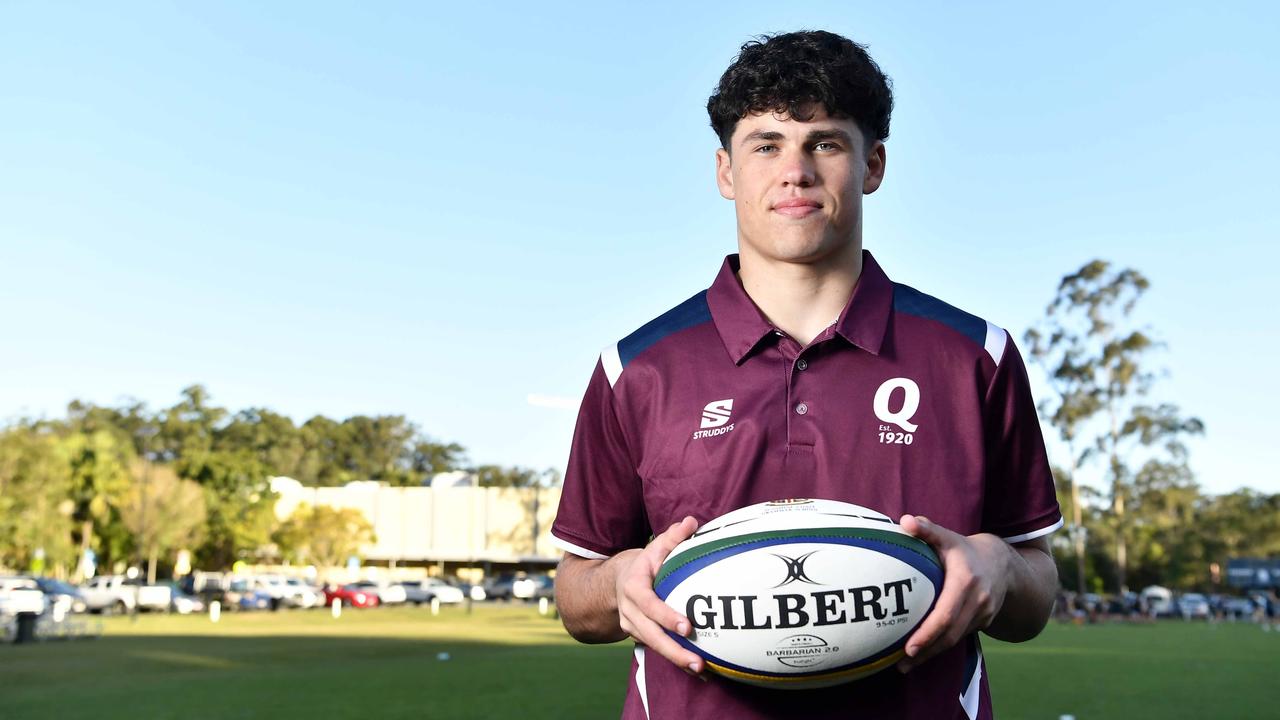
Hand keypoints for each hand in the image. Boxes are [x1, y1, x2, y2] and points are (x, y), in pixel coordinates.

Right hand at [614, 516, 705, 675]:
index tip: (687, 626)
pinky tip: (700, 672)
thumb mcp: (654, 547)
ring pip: (654, 647)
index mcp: (634, 588)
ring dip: (677, 660)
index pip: (649, 604)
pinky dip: (677, 661)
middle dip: (673, 650)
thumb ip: (674, 537)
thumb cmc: (643, 564)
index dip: (666, 616)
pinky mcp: (639, 637)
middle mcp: (630, 611)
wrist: (612, 583)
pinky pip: (658, 650)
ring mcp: (632, 627)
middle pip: (651, 635)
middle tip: (697, 662)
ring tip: (701, 671)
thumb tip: (693, 522)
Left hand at [895, 515, 1013, 672]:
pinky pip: (960, 637)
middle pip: (950, 634)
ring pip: (955, 640)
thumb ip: (927, 530)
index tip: (908, 646)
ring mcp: (984, 614)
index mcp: (965, 582)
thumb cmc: (966, 549)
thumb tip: (905, 521)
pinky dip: (941, 646)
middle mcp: (978, 601)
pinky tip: (922, 653)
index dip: (928, 633)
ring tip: (904, 665)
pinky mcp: (984, 622)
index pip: (946, 614)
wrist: (1005, 563)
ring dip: (932, 654)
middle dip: (926, 651)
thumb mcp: (949, 537)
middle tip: (901, 663)